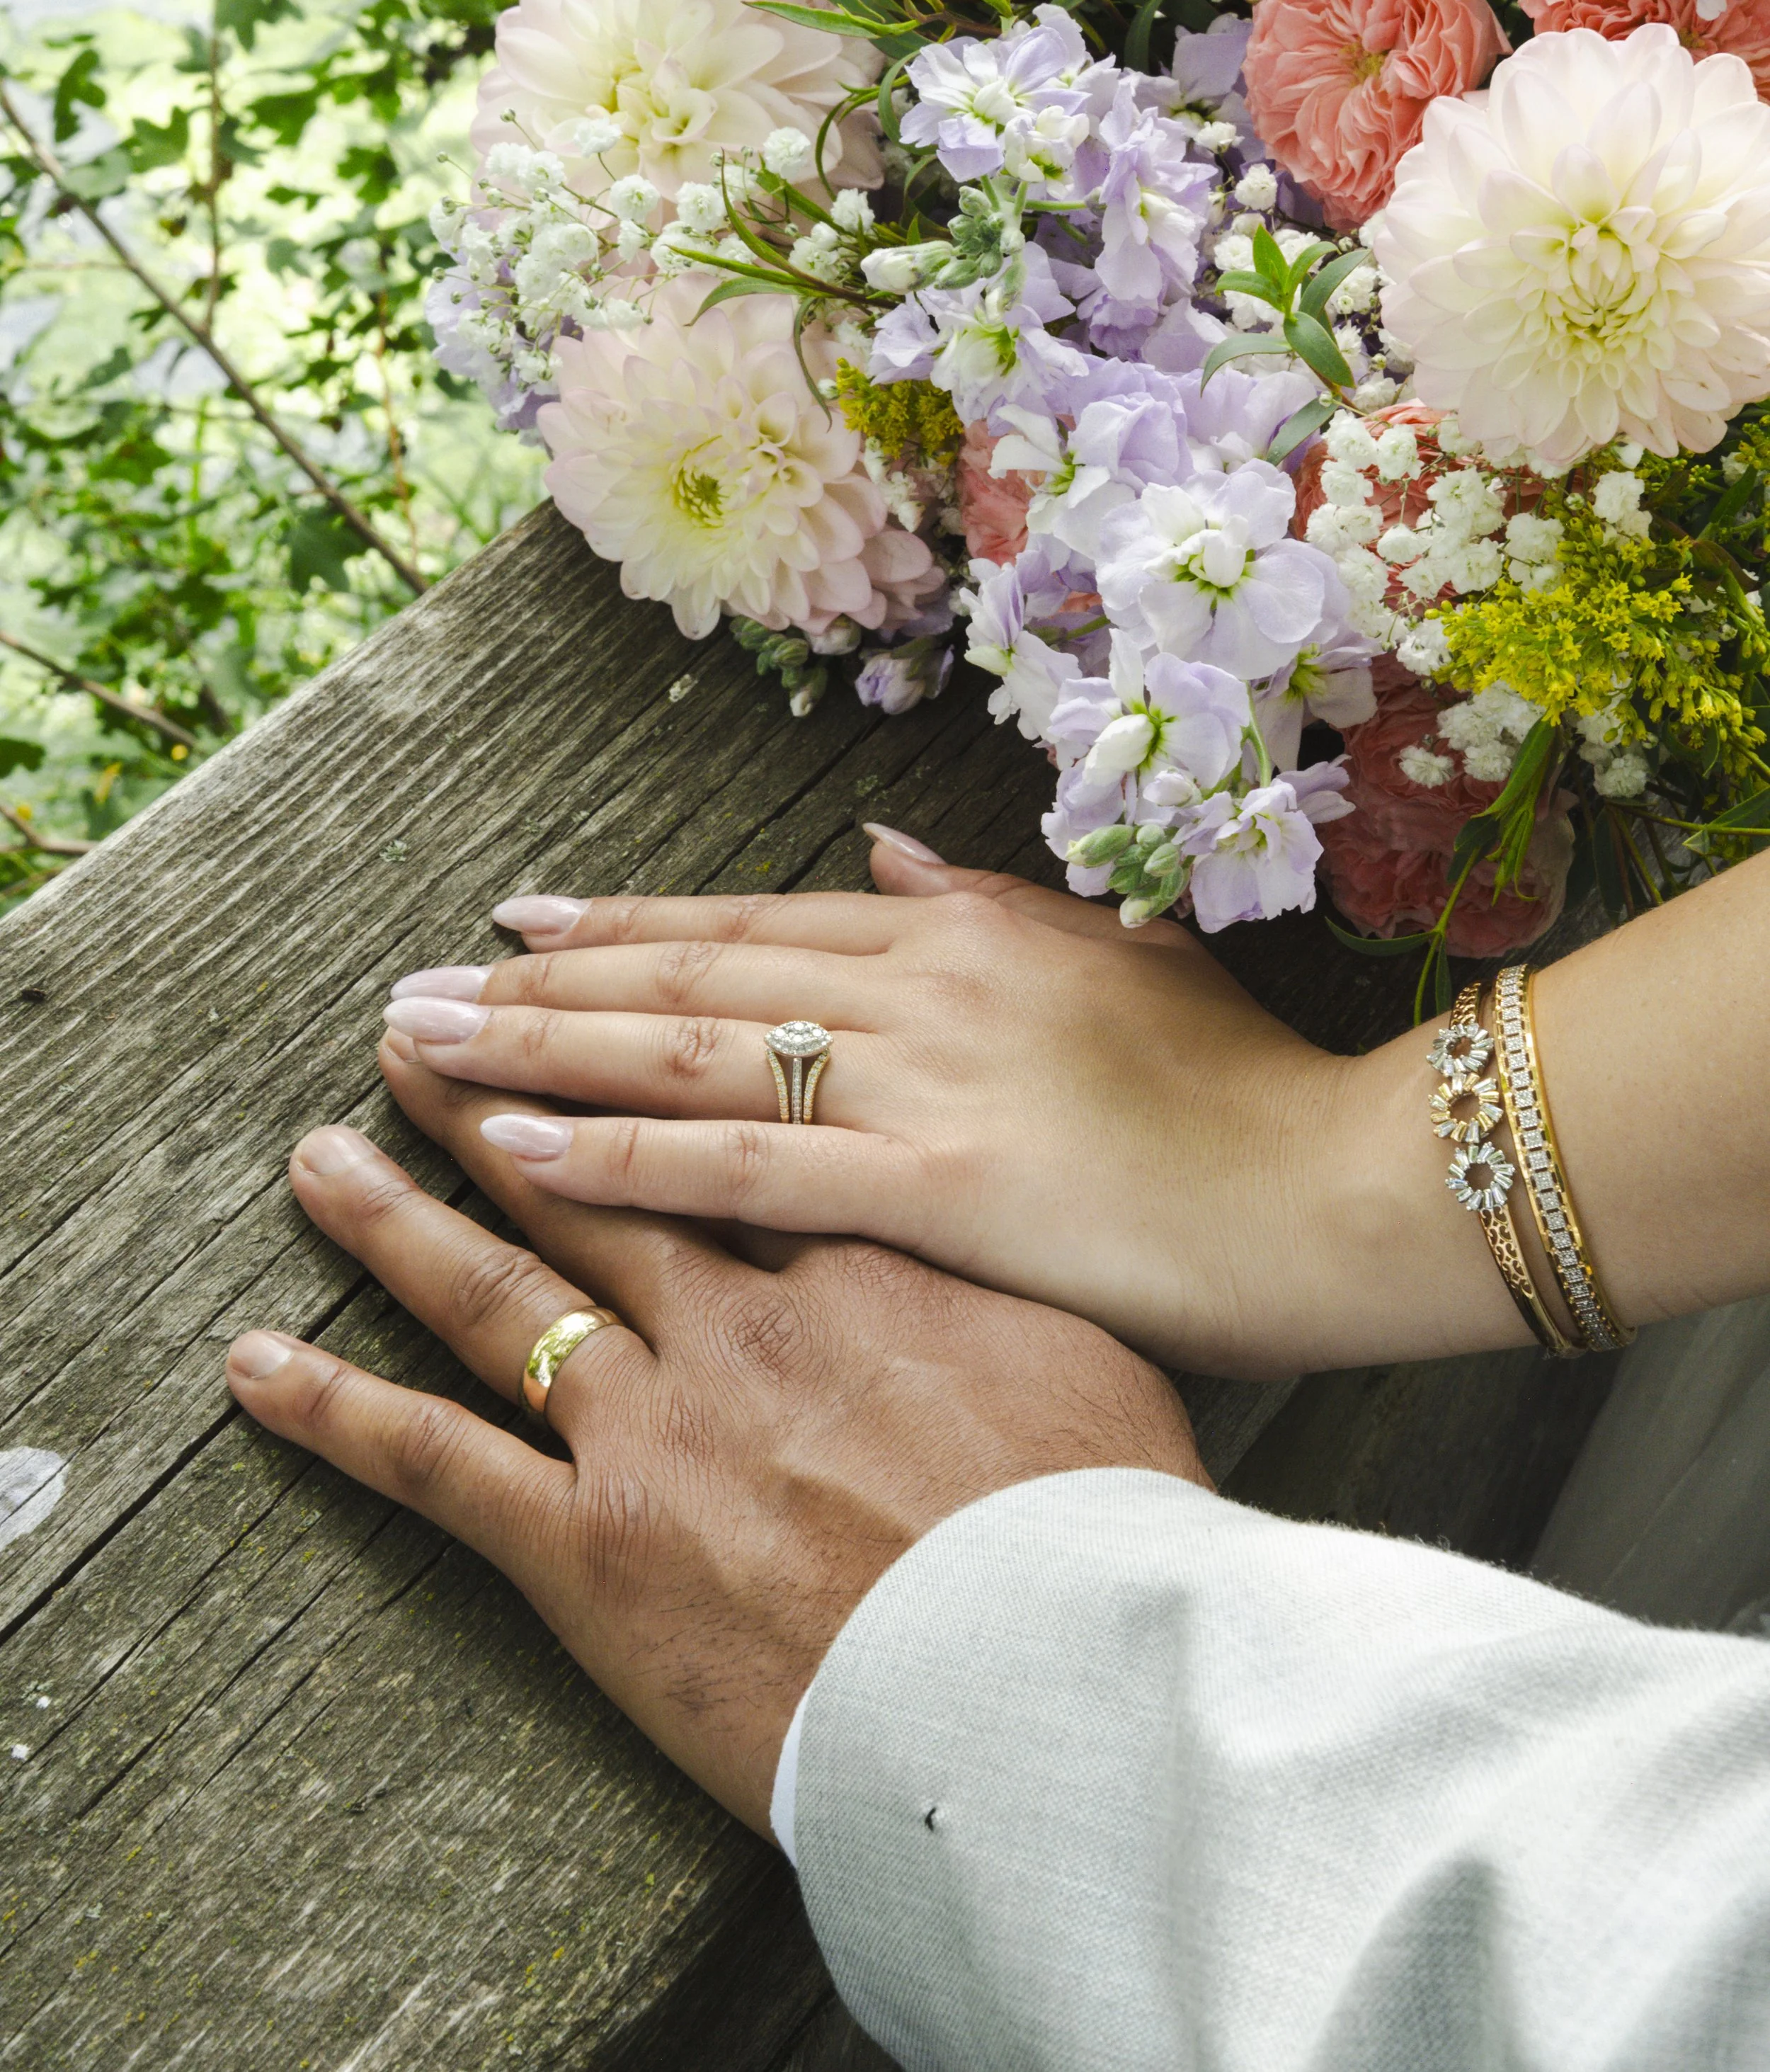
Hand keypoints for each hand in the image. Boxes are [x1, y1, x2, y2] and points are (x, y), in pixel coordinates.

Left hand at [226, 1112, 1202, 1835]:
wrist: (1064, 1680)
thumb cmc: (1109, 1519)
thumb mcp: (1102, 1336)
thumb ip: (1018, 1241)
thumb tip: (1009, 1137)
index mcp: (860, 1254)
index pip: (724, 1130)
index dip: (636, 1062)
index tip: (575, 1002)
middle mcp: (739, 1316)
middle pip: (593, 1180)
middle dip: (499, 1097)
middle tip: (417, 1030)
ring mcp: (660, 1421)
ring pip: (500, 1290)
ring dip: (397, 1215)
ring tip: (319, 1151)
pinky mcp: (595, 1545)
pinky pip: (438, 1465)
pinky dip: (338, 1411)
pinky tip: (255, 1364)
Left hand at [377, 832, 1528, 1379]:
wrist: (1354, 1186)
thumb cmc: (1248, 1095)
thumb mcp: (1124, 961)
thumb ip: (994, 904)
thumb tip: (887, 850)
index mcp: (963, 933)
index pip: (752, 923)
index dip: (625, 925)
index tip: (519, 922)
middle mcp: (923, 982)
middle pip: (691, 974)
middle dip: (542, 980)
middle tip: (413, 987)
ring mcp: (926, 1078)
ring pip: (689, 1051)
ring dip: (542, 1048)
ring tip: (422, 1047)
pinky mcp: (941, 1183)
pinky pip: (747, 1164)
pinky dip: (624, 1156)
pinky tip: (523, 1150)